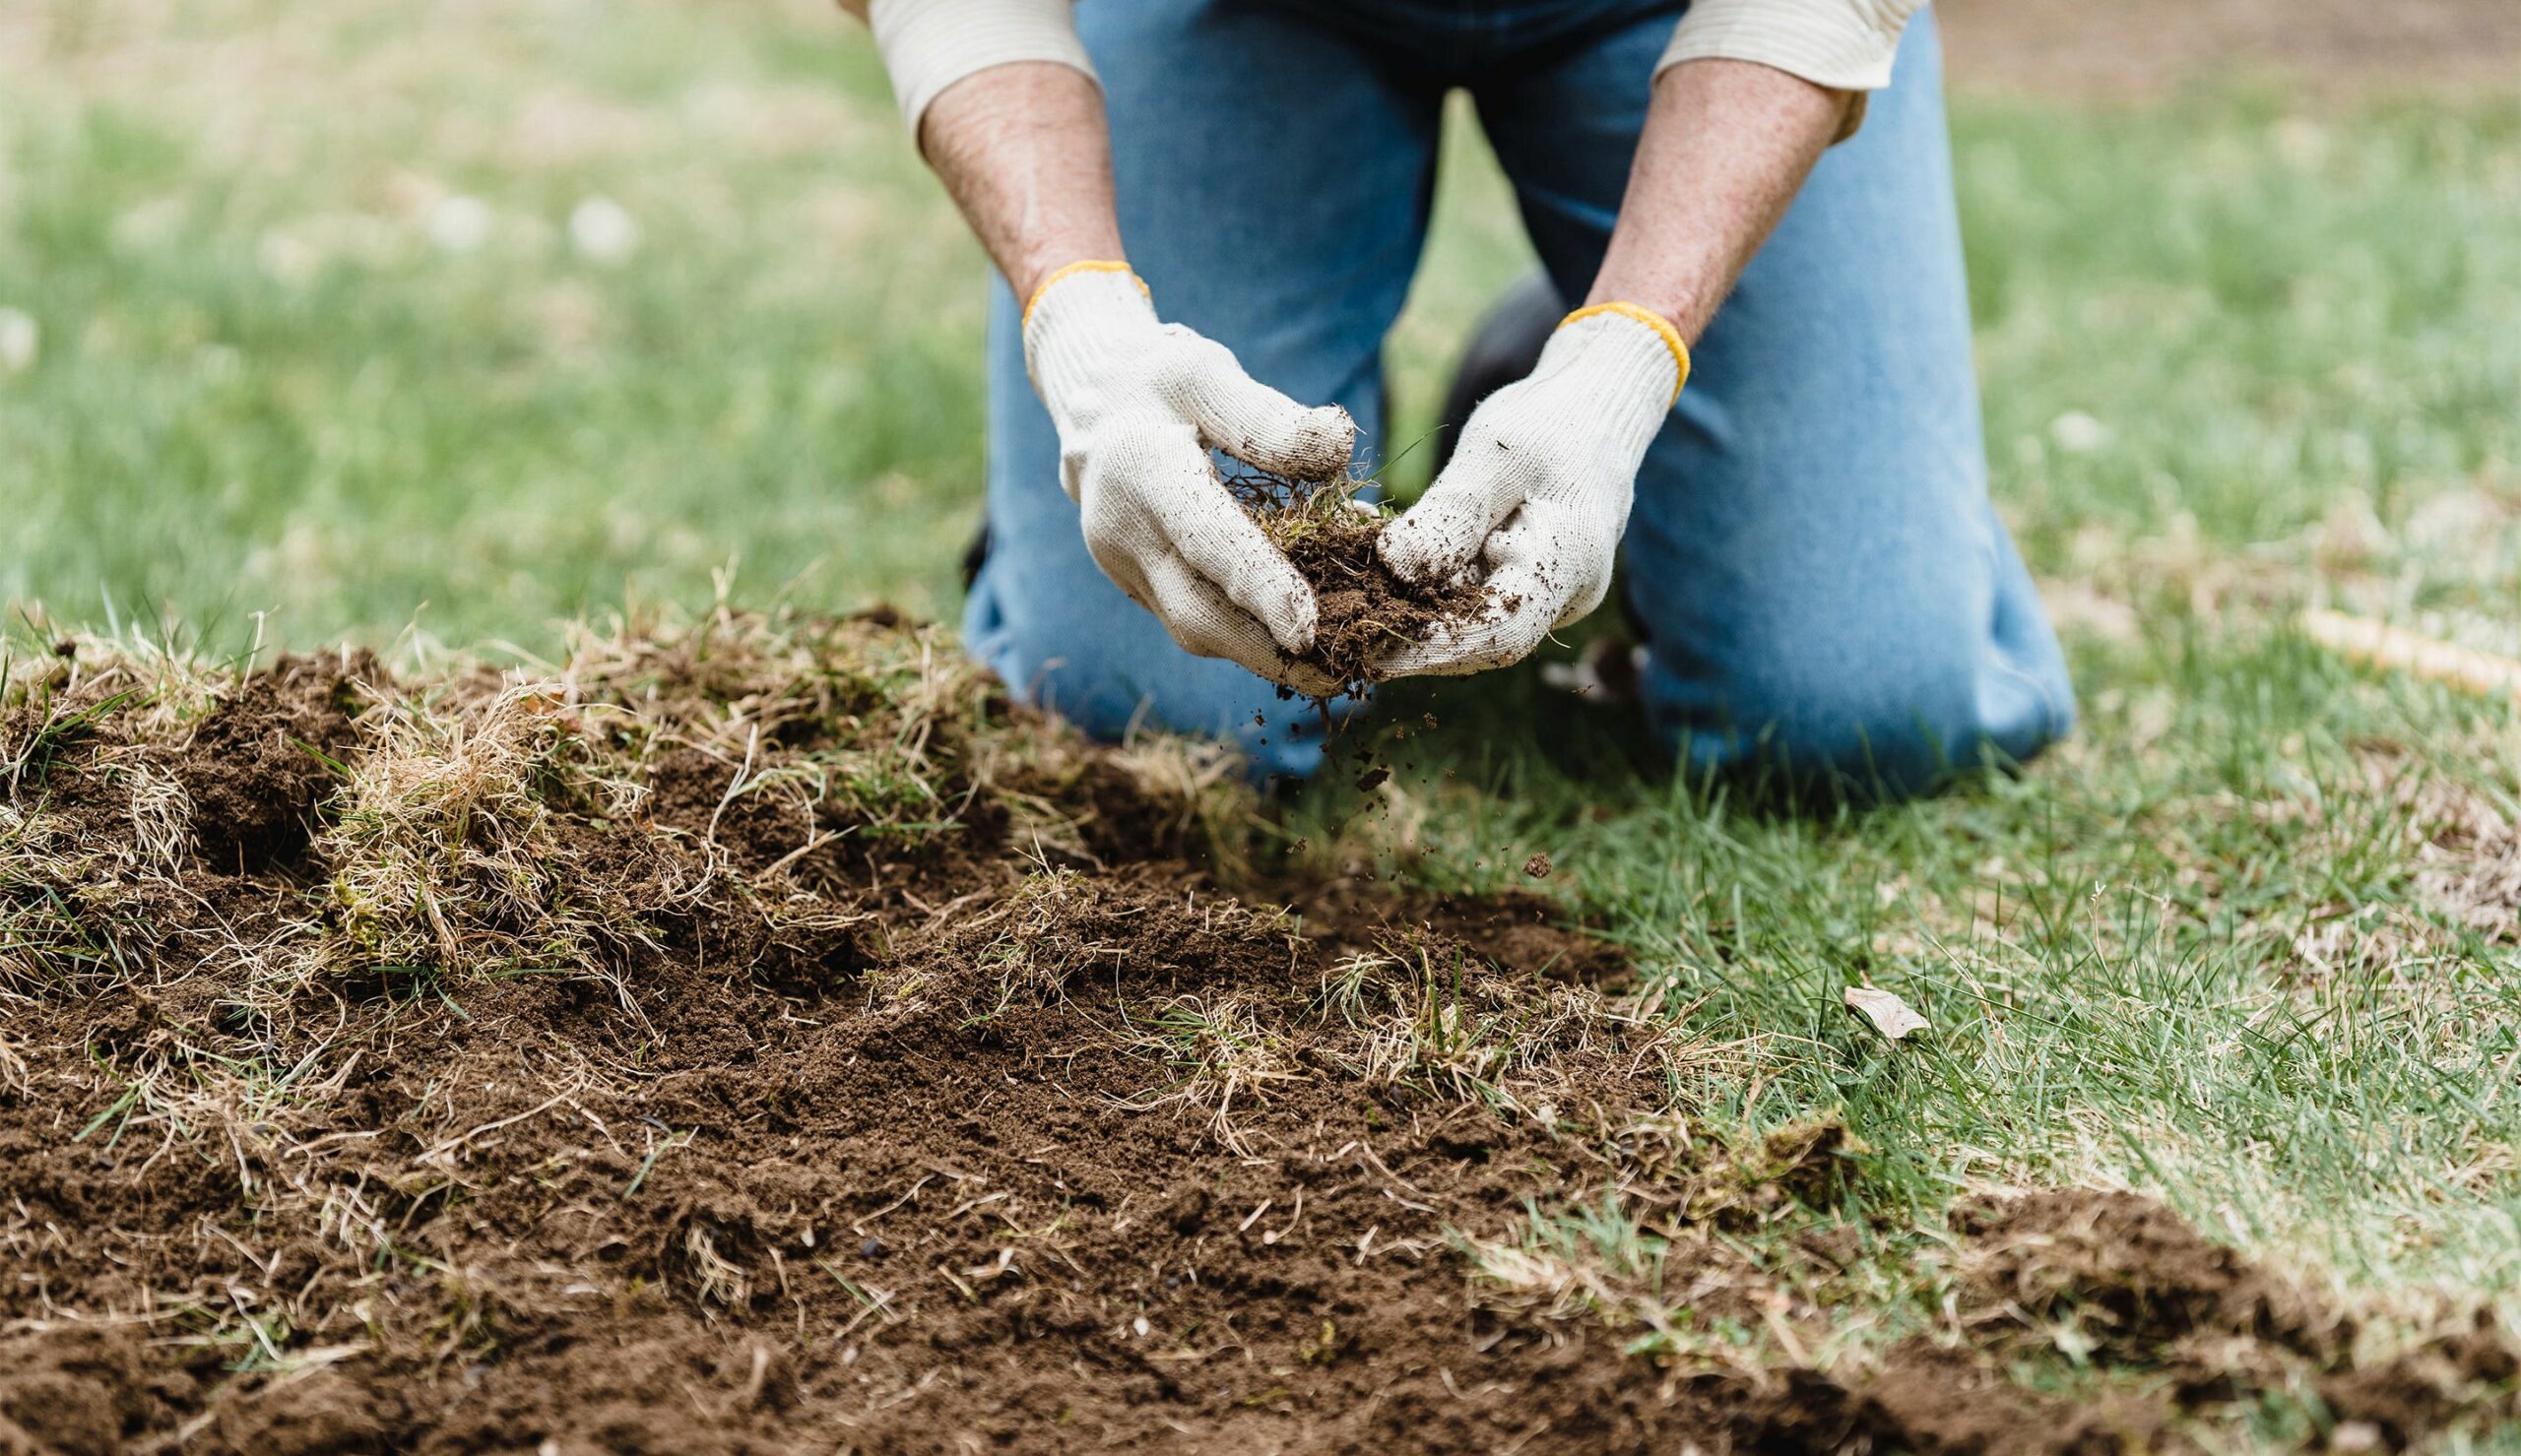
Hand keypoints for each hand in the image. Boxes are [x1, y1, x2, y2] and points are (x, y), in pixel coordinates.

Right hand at [1024, 263, 1356, 694]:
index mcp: (1140, 467)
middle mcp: (1121, 530)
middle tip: (1341, 673)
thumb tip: (1341, 446)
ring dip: (1260, 652)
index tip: (1310, 630)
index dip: (1259, 588)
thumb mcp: (1208, 372)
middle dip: (1267, 652)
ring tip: (1331, 662)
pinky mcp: (1133, 584)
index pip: (1205, 540)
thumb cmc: (1158, 378)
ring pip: (1192, 628)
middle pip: (1195, 612)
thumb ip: (1269, 416)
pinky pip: (1190, 617)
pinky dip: (1242, 631)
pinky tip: (1293, 635)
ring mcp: (1121, 567)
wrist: (1088, 401)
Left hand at [1374, 304, 1686, 676]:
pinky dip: (1415, 579)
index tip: (1369, 653)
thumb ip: (1450, 513)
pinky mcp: (1513, 578)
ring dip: (1403, 605)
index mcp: (1570, 564)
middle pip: (1477, 637)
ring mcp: (1539, 590)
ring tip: (1340, 589)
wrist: (1591, 405)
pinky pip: (1461, 591)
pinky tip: (1365, 555)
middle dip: (1406, 634)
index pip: (1500, 634)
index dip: (1433, 651)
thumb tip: (1392, 568)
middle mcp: (1561, 594)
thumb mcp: (1497, 453)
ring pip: (1464, 617)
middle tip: (1335, 628)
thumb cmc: (1553, 419)